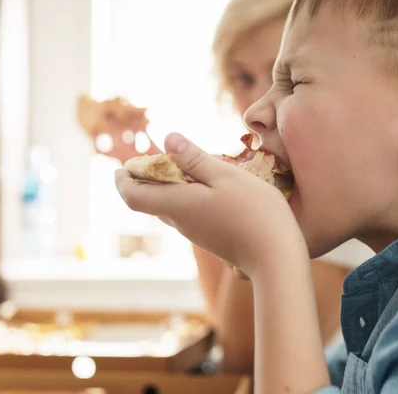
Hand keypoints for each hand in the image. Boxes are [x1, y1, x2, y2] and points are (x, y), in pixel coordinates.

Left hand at [115, 133, 305, 277]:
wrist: (276, 258)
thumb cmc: (254, 212)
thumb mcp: (225, 175)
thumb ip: (194, 159)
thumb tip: (167, 139)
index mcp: (177, 204)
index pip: (133, 196)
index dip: (122, 181)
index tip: (122, 167)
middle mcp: (181, 222)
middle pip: (150, 201)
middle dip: (144, 180)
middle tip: (153, 159)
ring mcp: (196, 233)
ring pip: (169, 207)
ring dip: (166, 187)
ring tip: (181, 166)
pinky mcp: (211, 237)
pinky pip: (187, 214)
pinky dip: (185, 196)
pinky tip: (206, 186)